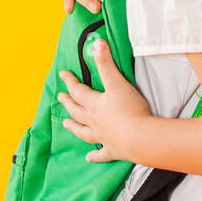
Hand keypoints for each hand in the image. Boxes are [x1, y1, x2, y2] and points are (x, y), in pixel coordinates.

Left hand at [57, 38, 151, 162]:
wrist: (141, 137)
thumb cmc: (130, 109)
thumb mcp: (117, 82)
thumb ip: (106, 63)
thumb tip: (96, 42)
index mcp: (95, 104)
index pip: (78, 91)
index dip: (70, 81)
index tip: (63, 74)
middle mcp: (94, 121)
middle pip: (77, 111)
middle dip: (68, 103)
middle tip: (60, 97)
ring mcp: (103, 137)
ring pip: (83, 132)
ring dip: (74, 128)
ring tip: (65, 125)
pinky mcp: (114, 150)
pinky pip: (101, 154)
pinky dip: (95, 156)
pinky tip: (89, 158)